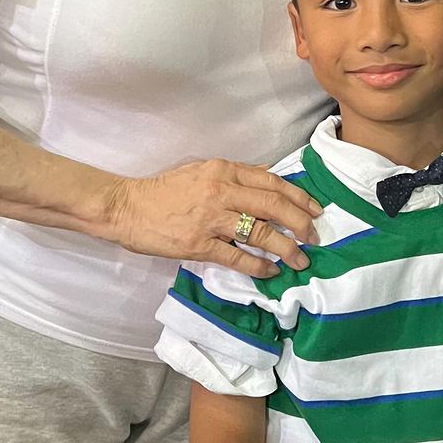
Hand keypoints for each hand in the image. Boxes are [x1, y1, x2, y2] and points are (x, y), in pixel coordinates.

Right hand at [107, 160, 320, 277]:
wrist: (126, 207)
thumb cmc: (163, 190)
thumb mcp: (200, 170)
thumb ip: (234, 174)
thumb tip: (267, 175)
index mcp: (222, 170)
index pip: (270, 181)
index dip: (298, 196)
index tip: (316, 209)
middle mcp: (220, 191)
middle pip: (273, 205)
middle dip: (300, 222)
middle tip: (315, 237)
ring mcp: (210, 219)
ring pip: (260, 232)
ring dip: (286, 247)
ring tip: (301, 260)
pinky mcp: (198, 244)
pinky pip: (236, 257)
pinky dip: (258, 266)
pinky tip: (271, 272)